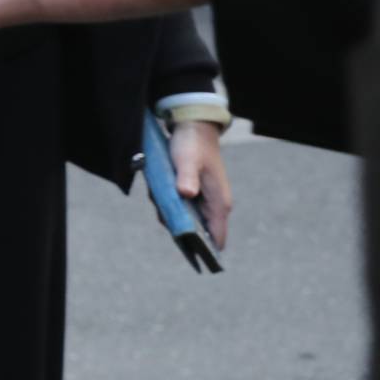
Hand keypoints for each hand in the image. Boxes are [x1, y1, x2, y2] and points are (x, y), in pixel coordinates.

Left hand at [171, 119, 233, 250]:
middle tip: (163, 210)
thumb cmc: (193, 145)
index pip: (217, 238)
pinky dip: (168, 203)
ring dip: (170, 213)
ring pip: (186, 220)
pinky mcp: (194, 194)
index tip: (187, 253)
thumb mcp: (187, 160)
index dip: (205, 250)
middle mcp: (214, 206)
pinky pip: (180, 207)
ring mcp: (204, 200)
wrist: (193, 127)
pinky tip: (160, 190)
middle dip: (178, 226)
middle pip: (198, 231)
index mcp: (219, 203)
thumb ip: (186, 178)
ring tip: (161, 195)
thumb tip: (186, 195)